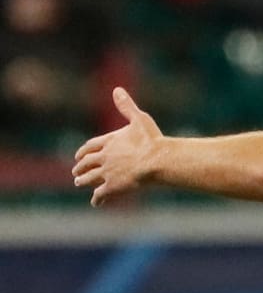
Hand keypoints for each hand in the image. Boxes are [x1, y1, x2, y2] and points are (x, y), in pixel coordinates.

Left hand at [72, 87, 162, 206]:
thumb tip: (117, 90)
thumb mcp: (139, 119)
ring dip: (83, 181)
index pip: (90, 146)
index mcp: (109, 141)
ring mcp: (106, 172)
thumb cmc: (151, 140)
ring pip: (89, 178)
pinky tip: (96, 203)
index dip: (84, 151)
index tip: (79, 155)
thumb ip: (126, 106)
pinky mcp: (112, 186)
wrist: (156, 160)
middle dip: (80, 166)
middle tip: (76, 171)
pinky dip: (97, 199)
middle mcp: (104, 157)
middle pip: (87, 162)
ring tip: (79, 183)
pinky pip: (100, 194)